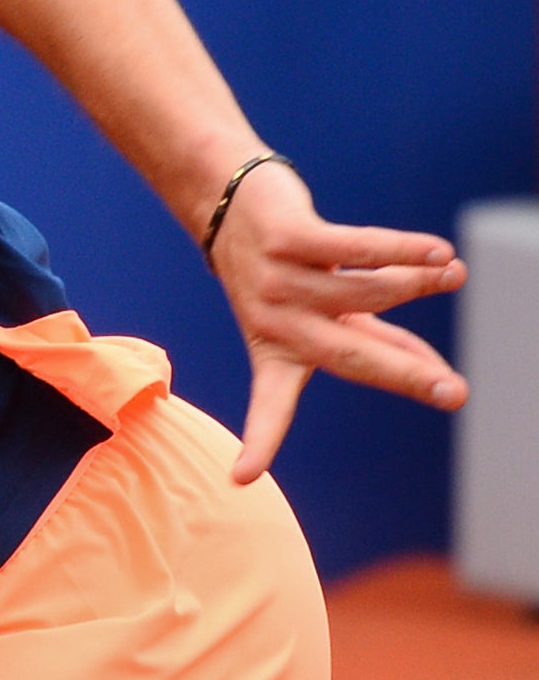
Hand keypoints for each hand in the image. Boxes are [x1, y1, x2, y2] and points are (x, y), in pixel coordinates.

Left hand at [208, 157, 465, 483]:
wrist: (224, 200)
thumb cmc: (283, 269)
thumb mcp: (322, 315)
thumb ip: (375, 343)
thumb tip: (437, 378)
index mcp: (275, 352)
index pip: (270, 405)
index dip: (260, 442)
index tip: (241, 479)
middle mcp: (274, 321)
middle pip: (350, 356)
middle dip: (406, 374)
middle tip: (454, 394)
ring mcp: (278, 279)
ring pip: (365, 290)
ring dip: (416, 281)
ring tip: (453, 274)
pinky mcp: (287, 237)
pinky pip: (356, 247)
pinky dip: (402, 250)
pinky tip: (437, 254)